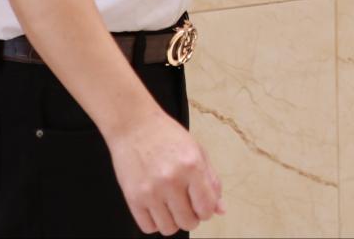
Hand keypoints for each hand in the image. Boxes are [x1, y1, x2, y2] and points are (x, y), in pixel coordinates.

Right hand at [107, 108, 223, 232]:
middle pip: (188, 222)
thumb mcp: (196, 151)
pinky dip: (154, 222)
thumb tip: (220, 209)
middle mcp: (171, 181)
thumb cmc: (166, 135)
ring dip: (172, 221)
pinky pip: (148, 227)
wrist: (133, 125)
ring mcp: (151, 191)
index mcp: (192, 166)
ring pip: (169, 229)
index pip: (206, 208)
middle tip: (186, 204)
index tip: (201, 205)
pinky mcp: (132, 198)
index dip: (206, 210)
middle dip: (191, 217)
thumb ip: (211, 181)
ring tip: (170, 205)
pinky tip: (156, 207)